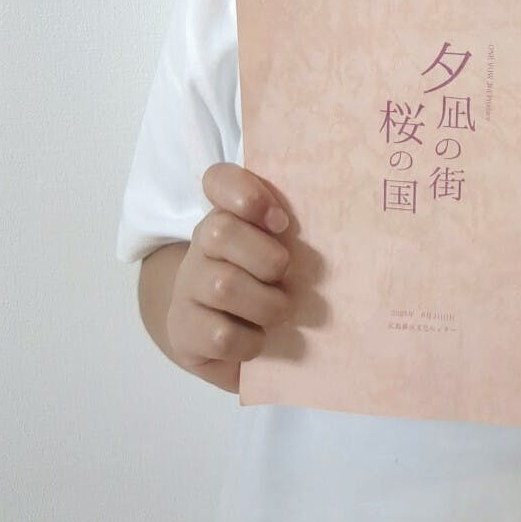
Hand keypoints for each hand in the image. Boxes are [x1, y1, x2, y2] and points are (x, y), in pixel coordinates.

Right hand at [166, 163, 292, 392]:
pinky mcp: (182, 330)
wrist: (221, 336)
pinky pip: (221, 335)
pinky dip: (250, 342)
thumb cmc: (264, 284)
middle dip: (267, 259)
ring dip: (266, 304)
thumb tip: (338, 225)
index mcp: (227, 214)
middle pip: (220, 230)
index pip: (218, 180)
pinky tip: (256, 339)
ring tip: (279, 312)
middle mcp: (201, 244)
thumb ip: (294, 229)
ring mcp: (187, 287)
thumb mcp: (279, 249)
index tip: (281, 220)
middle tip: (285, 276)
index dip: (246, 192)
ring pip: (224, 286)